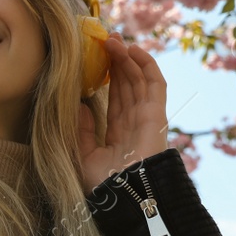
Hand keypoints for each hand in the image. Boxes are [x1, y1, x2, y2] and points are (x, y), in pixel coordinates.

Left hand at [77, 32, 168, 193]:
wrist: (125, 196)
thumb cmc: (103, 184)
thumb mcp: (82, 156)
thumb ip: (81, 130)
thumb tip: (79, 104)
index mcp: (118, 135)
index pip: (114, 100)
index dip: (107, 80)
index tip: (94, 61)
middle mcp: (134, 124)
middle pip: (127, 86)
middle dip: (116, 63)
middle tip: (103, 41)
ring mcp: (146, 118)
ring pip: (138, 80)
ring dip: (127, 58)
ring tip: (112, 39)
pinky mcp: (156, 114)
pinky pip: (154, 84)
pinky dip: (146, 65)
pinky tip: (133, 49)